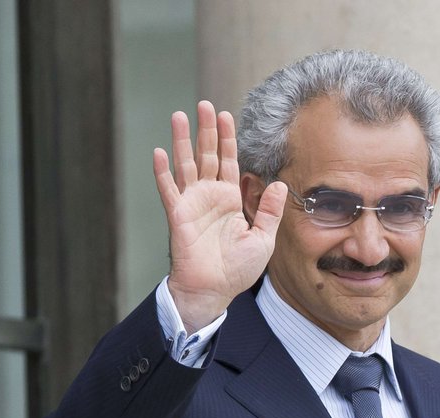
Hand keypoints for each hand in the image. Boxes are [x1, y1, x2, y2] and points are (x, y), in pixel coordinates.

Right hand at [153, 101, 287, 333]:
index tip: (226, 115)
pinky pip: (169, 190)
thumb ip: (269, 211)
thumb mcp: (263, 238)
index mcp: (230, 199)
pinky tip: (160, 152)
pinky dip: (163, 172)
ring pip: (186, 165)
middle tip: (205, 104)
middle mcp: (209, 196)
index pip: (229, 161)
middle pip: (207, 155)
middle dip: (206, 130)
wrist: (215, 290)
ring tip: (179, 116)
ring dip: (181, 141)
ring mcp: (192, 204)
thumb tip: (279, 184)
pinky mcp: (178, 216)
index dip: (228, 138)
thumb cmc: (238, 269)